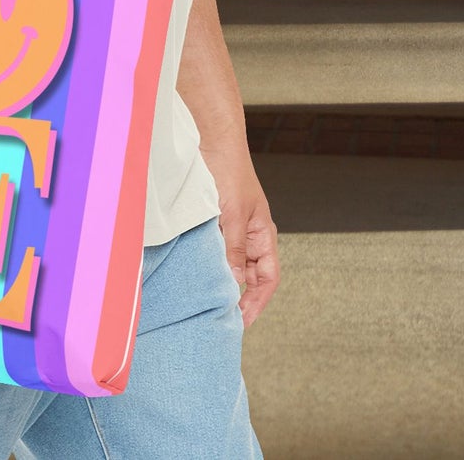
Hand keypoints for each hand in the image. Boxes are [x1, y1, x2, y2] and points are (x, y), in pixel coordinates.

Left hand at [208, 146, 279, 326]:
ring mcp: (231, 229)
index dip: (257, 302)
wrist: (213, 141)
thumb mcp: (233, 215)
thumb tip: (233, 284)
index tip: (241, 322)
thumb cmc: (230, 172)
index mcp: (263, 235)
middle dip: (238, 298)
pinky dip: (208, 264)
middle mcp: (249, 235)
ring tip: (206, 302)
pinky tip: (195, 274)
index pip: (267, 279)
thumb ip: (234, 249)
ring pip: (229, 265)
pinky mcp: (214, 222)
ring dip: (221, 281)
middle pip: (249, 277)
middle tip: (219, 318)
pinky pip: (214, 250)